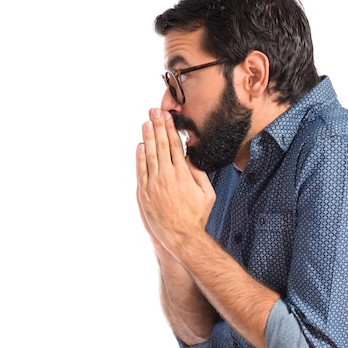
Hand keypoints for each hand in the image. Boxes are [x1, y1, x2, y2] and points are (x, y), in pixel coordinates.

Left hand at [136, 108, 215, 257]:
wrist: (182, 236)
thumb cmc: (197, 216)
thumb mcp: (207, 193)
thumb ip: (199, 173)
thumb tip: (191, 156)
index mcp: (183, 174)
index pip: (175, 145)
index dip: (171, 129)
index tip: (168, 117)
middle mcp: (167, 176)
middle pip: (161, 145)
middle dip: (158, 126)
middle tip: (154, 111)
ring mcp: (154, 184)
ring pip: (150, 155)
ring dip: (148, 137)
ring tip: (146, 123)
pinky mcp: (144, 194)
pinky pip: (141, 171)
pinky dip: (140, 158)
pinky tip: (140, 146)